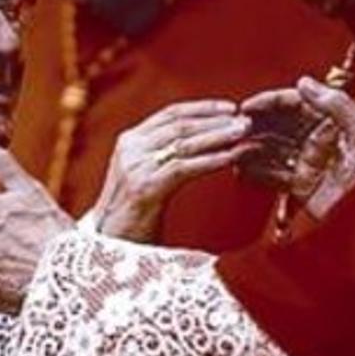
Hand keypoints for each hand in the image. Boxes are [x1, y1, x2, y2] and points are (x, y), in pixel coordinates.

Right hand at [93, 100, 251, 241]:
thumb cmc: (134, 216)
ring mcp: (135, 167)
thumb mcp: (145, 177)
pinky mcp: (144, 188)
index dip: (203, 108)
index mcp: (130, 140)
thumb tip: (201, 143)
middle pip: (180, 124)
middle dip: (216, 120)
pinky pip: (184, 168)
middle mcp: (130, 148)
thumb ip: (163, 157)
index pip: (171, 113)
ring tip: (244, 133)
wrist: (108, 247)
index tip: (231, 108)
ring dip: (218, 136)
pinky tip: (232, 158)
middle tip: (246, 120)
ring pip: (184, 143)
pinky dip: (211, 160)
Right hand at [241, 77, 354, 217]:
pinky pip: (272, 174)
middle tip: (234, 126)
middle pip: (278, 124)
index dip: (270, 102)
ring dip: (251, 146)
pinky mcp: (300, 186)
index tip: (248, 106)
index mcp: (333, 122)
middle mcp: (317, 139)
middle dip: (255, 123)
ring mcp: (307, 162)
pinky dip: (255, 170)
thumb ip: (337, 105)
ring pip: (271, 148)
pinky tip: (240, 167)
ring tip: (232, 146)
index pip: (295, 104)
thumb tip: (305, 82)